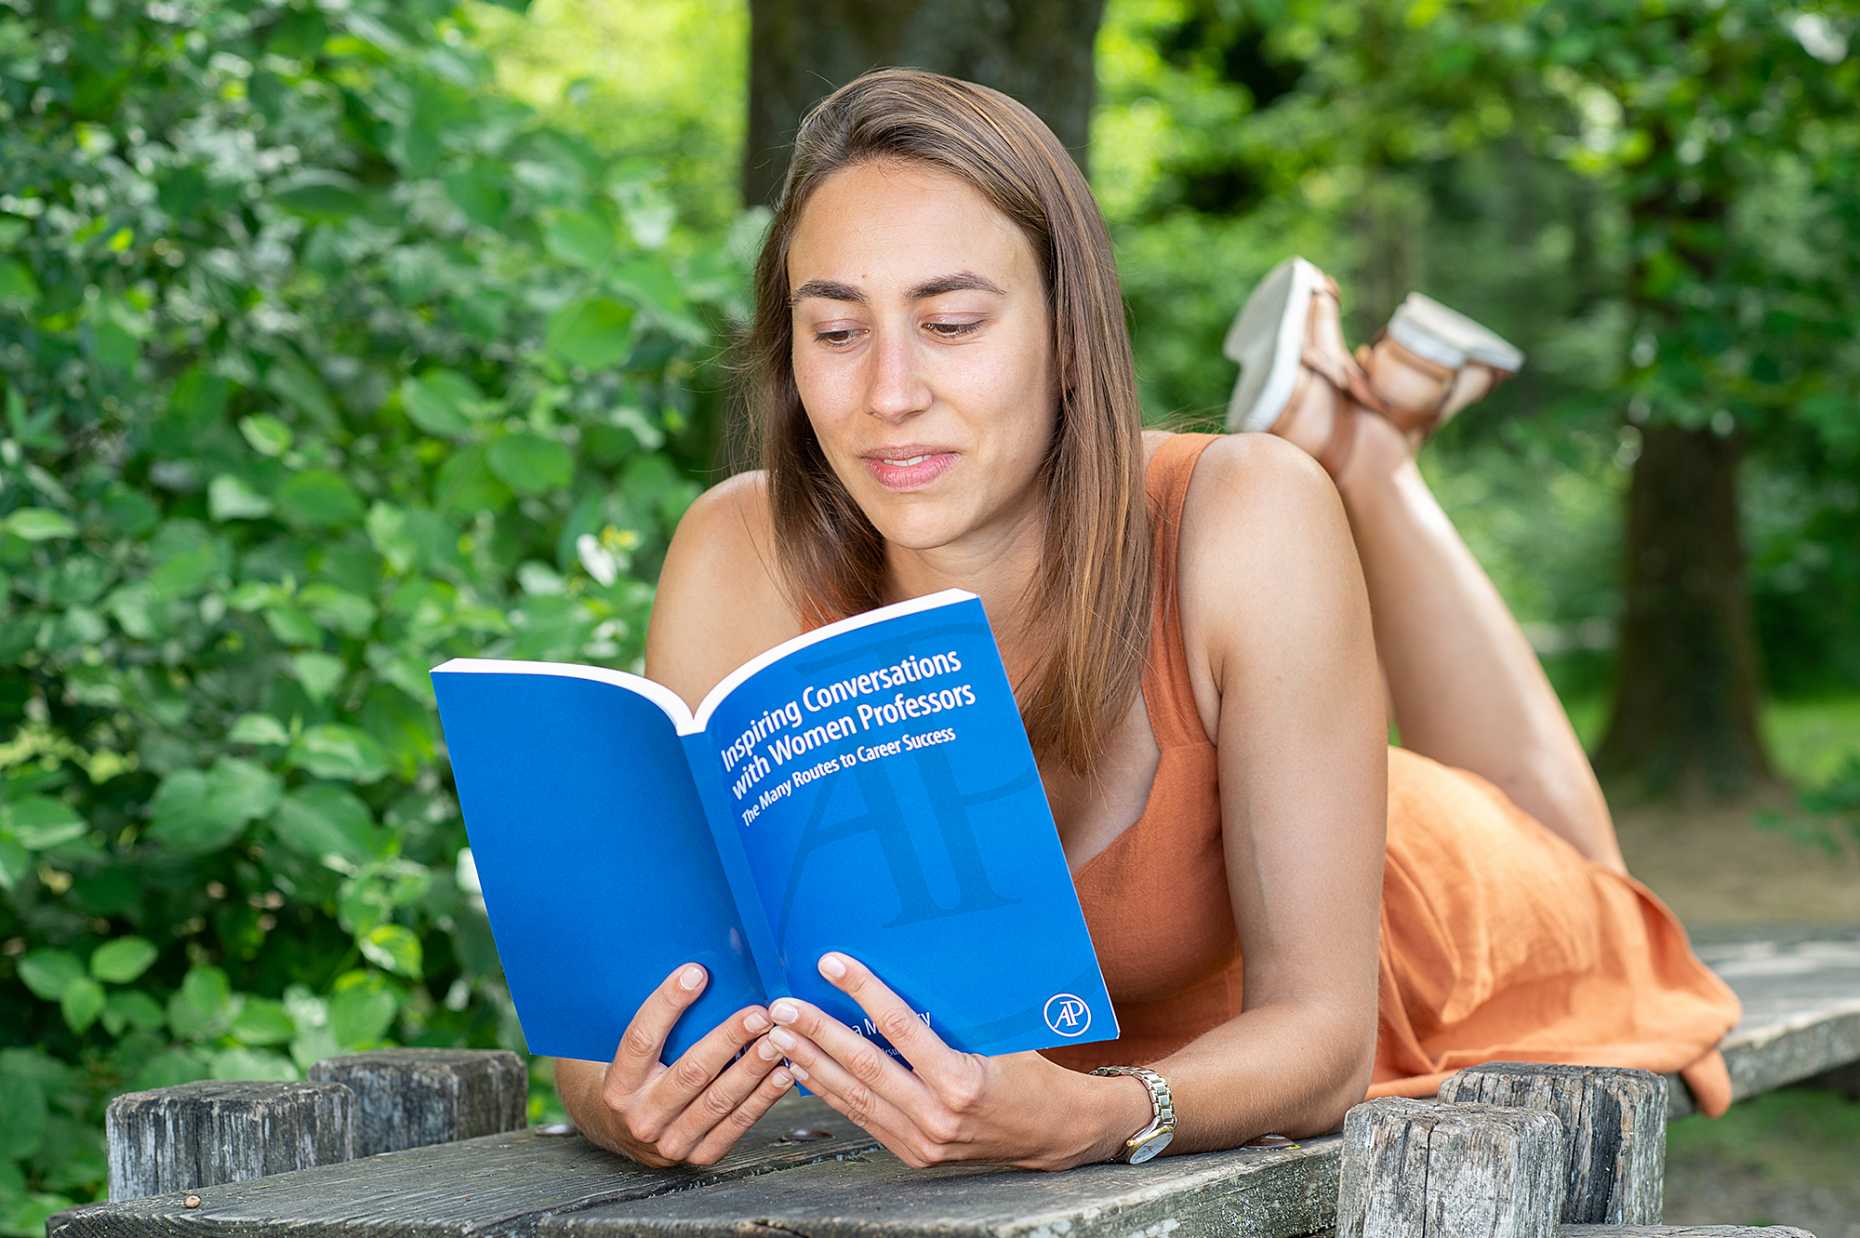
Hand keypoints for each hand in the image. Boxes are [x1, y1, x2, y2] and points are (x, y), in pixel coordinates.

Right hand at [590, 962, 794, 1167]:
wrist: (625, 1133)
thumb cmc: (637, 1080)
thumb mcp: (634, 1055)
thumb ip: (661, 1025)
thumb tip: (699, 972)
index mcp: (619, 1084)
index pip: (642, 1039)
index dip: (668, 1004)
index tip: (697, 973)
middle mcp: (642, 1116)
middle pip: (690, 1072)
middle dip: (728, 1039)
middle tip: (759, 1014)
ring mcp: (670, 1141)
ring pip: (718, 1101)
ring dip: (752, 1069)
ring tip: (777, 1042)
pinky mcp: (698, 1155)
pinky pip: (735, 1125)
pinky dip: (762, 1099)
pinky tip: (781, 1076)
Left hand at [763, 952, 1119, 1170]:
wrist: (1052, 1131)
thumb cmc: (1031, 1071)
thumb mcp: (1002, 1034)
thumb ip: (955, 1012)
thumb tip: (910, 962)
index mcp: (963, 1081)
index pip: (900, 1028)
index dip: (862, 992)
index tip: (830, 965)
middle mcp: (938, 1116)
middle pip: (863, 1066)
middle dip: (816, 1032)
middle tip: (781, 1007)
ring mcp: (923, 1141)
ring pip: (853, 1097)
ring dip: (810, 1063)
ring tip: (777, 1037)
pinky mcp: (914, 1154)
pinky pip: (862, 1117)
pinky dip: (829, 1091)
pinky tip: (804, 1069)